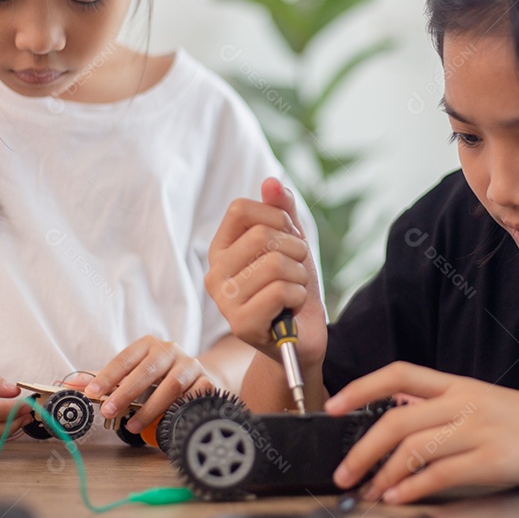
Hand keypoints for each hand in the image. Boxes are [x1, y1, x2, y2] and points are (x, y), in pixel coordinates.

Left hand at [77, 335, 213, 433]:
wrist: (196, 376)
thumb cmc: (157, 376)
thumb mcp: (130, 373)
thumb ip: (103, 379)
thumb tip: (70, 384)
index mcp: (149, 344)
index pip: (125, 358)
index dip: (107, 376)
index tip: (92, 393)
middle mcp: (171, 350)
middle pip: (147, 370)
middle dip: (125, 393)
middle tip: (108, 411)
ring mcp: (191, 365)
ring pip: (171, 385)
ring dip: (149, 408)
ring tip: (131, 426)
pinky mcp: (207, 381)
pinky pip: (192, 397)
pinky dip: (177, 410)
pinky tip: (165, 421)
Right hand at [205, 177, 325, 369]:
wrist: (304, 336)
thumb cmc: (294, 286)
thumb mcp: (292, 242)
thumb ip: (282, 210)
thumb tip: (271, 181)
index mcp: (221, 249)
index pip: (240, 208)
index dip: (276, 217)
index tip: (288, 237)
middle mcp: (214, 273)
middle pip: (263, 234)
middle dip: (296, 249)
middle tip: (296, 269)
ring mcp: (225, 301)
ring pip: (276, 264)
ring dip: (300, 276)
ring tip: (293, 290)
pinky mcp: (241, 324)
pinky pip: (281, 291)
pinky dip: (298, 297)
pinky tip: (290, 309)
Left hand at [326, 362, 518, 503]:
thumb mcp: (481, 401)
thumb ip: (441, 406)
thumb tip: (398, 412)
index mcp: (458, 384)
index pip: (398, 374)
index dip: (361, 388)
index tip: (333, 406)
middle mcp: (463, 403)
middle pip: (396, 420)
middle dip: (361, 449)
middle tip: (342, 471)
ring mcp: (478, 431)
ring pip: (413, 450)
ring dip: (382, 475)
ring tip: (368, 491)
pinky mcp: (492, 461)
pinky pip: (441, 475)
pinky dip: (413, 489)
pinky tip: (398, 498)